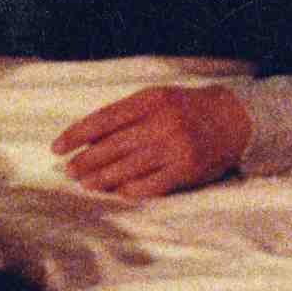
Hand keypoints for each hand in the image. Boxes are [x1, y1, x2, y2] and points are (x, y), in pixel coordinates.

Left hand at [52, 86, 253, 199]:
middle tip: (69, 170)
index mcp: (150, 100)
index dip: (76, 135)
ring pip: (127, 168)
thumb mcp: (157, 99)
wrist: (234, 119)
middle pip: (111, 146)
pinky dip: (130, 189)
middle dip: (85, 161)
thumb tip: (88, 138)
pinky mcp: (187, 170)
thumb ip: (126, 115)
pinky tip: (117, 191)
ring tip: (86, 183)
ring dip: (101, 178)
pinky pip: (150, 185)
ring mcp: (175, 147)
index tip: (57, 147)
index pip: (102, 119)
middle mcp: (161, 122)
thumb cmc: (186, 109)